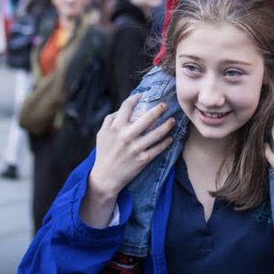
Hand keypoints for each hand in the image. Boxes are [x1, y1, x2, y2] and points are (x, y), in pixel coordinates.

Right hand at [81, 94, 174, 226]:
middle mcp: (126, 136)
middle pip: (146, 117)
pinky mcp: (143, 159)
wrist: (105, 178)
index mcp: (115, 128)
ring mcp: (135, 148)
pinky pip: (158, 148)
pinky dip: (166, 142)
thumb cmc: (104, 154)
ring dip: (167, 125)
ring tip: (172, 120)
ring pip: (156, 133)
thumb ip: (110, 120)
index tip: (142, 95)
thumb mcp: (101, 134)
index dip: (135, 98)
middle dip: (158, 109)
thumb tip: (123, 109)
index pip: (127, 107)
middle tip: (165, 105)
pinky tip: (170, 138)